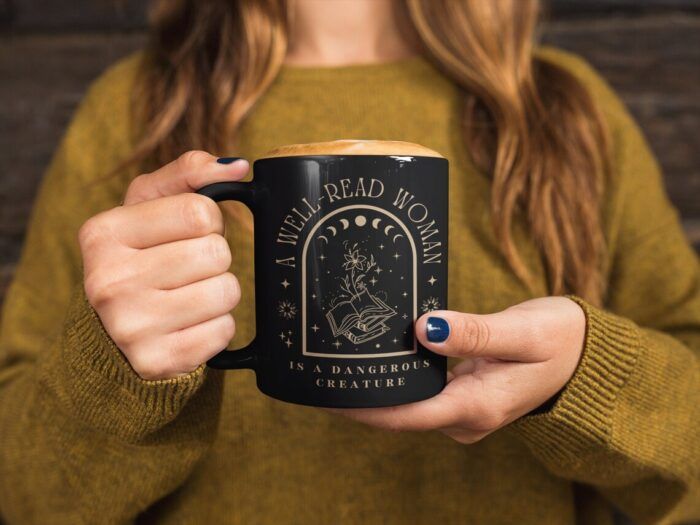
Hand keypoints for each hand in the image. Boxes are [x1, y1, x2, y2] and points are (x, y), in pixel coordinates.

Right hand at [79, 151, 247, 379]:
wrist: (112, 337)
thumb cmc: (140, 259)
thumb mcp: (148, 207)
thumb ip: (188, 174)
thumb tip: (238, 167)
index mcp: (103, 233)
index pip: (198, 211)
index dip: (208, 221)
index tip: (188, 234)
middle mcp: (108, 280)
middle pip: (216, 252)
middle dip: (214, 259)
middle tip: (188, 269)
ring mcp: (129, 326)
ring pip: (226, 291)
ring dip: (220, 293)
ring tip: (189, 296)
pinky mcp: (156, 360)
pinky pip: (224, 330)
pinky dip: (217, 326)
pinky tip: (189, 325)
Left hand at [332, 296, 585, 442]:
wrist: (585, 356)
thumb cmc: (561, 341)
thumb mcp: (523, 332)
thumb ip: (474, 333)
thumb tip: (423, 328)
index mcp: (478, 406)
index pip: (407, 415)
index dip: (366, 407)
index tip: (332, 392)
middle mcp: (467, 417)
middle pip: (402, 414)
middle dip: (364, 396)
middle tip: (325, 367)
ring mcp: (465, 411)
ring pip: (410, 405)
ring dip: (379, 387)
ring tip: (342, 360)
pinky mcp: (465, 398)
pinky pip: (423, 394)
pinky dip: (400, 379)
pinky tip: (380, 358)